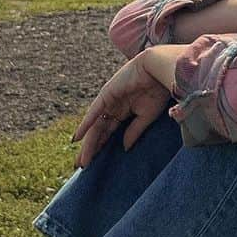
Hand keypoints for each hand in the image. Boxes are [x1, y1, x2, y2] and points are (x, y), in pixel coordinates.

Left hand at [72, 52, 172, 167]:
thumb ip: (134, 131)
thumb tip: (124, 148)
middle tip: (83, 166)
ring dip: (88, 143)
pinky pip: (94, 113)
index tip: (94, 163)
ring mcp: (108, 101)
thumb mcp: (146, 116)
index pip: (108, 133)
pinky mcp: (106, 94)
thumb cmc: (157, 90)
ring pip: (95, 126)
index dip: (100, 147)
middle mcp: (112, 107)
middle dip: (91, 149)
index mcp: (122, 112)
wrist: (159, 70)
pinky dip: (85, 125)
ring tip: (82, 160)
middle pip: (98, 131)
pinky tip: (78, 138)